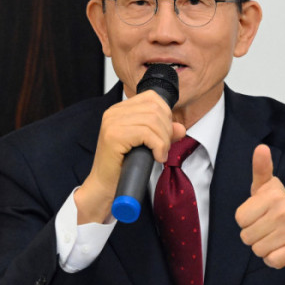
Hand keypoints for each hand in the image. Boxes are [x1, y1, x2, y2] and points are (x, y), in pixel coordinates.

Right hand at [74, 91, 185, 223]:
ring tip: (160, 154)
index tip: (165, 134)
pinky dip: (158, 146)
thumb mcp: (147, 145)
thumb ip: (163, 133)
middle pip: (155, 108)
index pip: (151, 97)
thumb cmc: (123, 166)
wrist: (104, 186)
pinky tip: (157, 157)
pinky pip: (147, 133)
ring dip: (163, 140)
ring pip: (153, 121)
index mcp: (120, 110)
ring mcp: (112, 123)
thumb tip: (180, 128)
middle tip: (164, 148)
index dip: (165, 114)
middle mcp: (114, 112)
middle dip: (166, 129)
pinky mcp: (114, 136)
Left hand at [235, 144, 284, 275]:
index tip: (260, 213)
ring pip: (257, 249)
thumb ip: (261, 168)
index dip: (246, 219)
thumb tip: (261, 148)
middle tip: (268, 227)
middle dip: (254, 235)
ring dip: (263, 247)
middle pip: (246, 236)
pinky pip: (271, 260)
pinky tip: (282, 248)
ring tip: (275, 237)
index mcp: (273, 195)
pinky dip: (273, 258)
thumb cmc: (278, 207)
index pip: (240, 218)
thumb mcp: (266, 187)